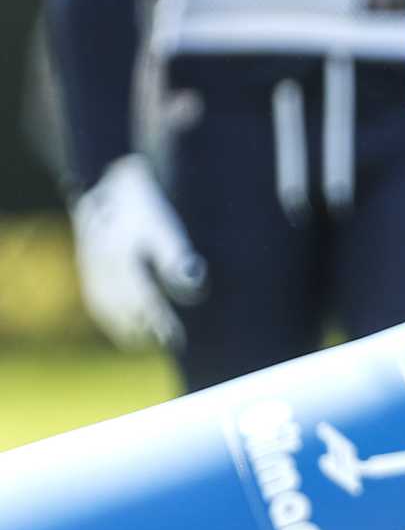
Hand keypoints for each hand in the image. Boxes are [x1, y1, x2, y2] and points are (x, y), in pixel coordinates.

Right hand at [71, 155, 208, 349]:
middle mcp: (100, 268)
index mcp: (120, 259)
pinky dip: (112, 320)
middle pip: (124, 309)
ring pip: (107, 309)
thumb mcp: (163, 228)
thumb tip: (192, 281)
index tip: (176, 338)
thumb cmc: (143, 207)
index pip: (142, 300)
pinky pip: (97, 303)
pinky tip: (127, 330)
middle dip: (146, 329)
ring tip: (151, 343)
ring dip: (128, 328)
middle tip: (171, 344)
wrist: (106, 184)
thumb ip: (174, 257)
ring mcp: (90, 270)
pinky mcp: (87, 270)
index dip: (159, 322)